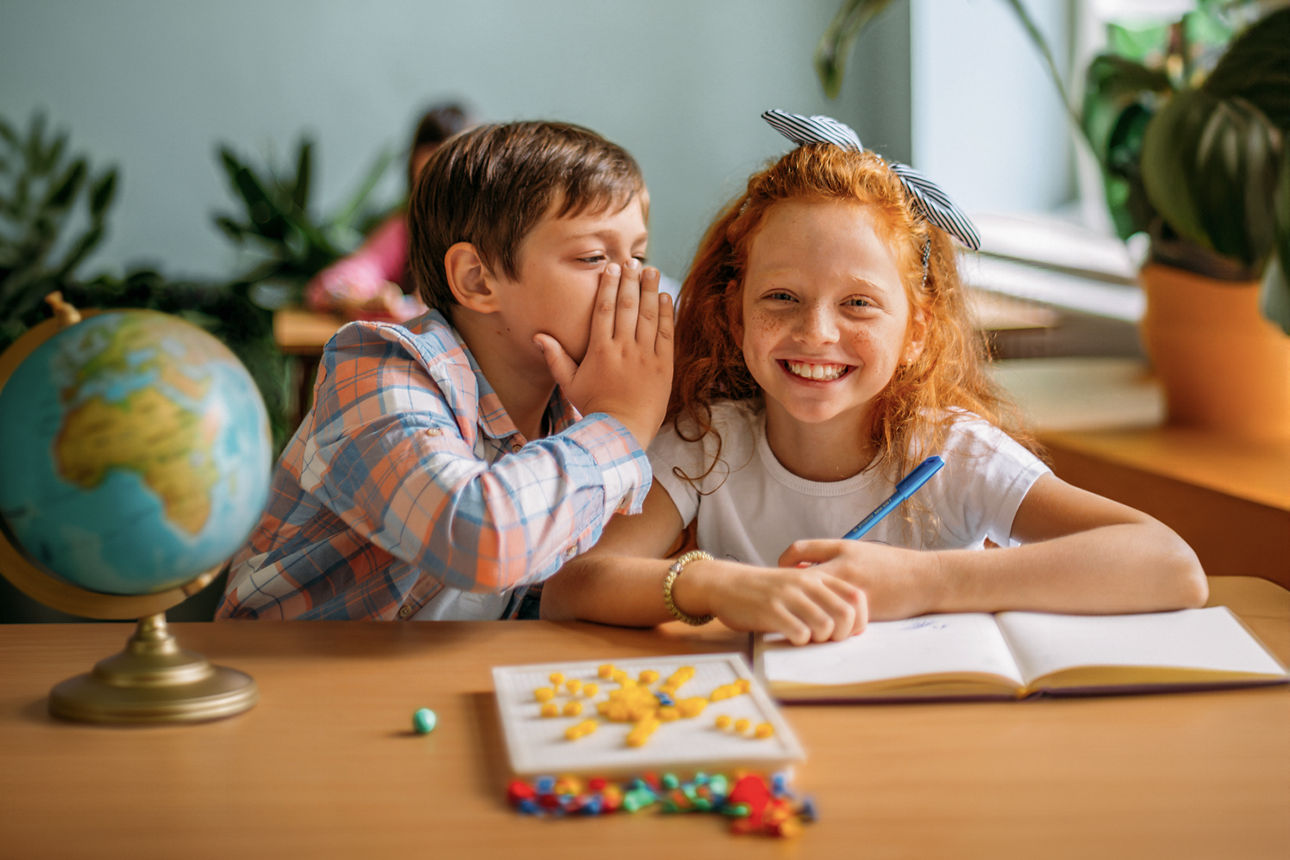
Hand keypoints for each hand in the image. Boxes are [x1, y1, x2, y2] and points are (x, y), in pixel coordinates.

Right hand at [534, 260, 672, 447]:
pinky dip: (666, 313)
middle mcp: (623, 349)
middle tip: (632, 261)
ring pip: (648, 315)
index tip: (611, 268)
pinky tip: (665, 296)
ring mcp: (645, 356)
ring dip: (650, 290)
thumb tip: (538, 336)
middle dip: (630, 281)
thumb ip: (556, 357)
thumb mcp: (570, 384)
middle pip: (628, 306)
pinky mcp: (663, 366)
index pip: (604, 309)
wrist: (622, 430)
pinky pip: (666, 334)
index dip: (609, 286)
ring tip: (651, 270)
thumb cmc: (594, 407)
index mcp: (600, 350)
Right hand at [676, 558, 867, 645]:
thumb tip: (850, 625)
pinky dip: (800, 641)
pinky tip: (790, 637)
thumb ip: (821, 597)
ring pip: (825, 626)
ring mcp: (788, 596)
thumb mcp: (797, 585)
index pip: (856, 597)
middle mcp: (806, 583)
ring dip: (820, 640)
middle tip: (826, 639)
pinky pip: (800, 633)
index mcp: (817, 576)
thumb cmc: (765, 590)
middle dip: (841, 634)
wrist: (726, 583)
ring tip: (807, 638)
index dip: (859, 620)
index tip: (846, 632)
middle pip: (845, 614)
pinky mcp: (771, 610)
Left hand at [779, 540, 940, 620]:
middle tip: (778, 597)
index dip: (784, 559)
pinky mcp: (861, 612)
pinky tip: (815, 628)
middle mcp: (842, 567)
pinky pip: (832, 621)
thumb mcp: (859, 552)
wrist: (926, 579)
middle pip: (798, 578)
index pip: (799, 549)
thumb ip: (833, 556)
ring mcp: (850, 590)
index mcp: (841, 549)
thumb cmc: (892, 565)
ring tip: (791, 616)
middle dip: (785, 589)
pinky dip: (820, 624)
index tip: (781, 569)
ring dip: (800, 611)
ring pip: (813, 604)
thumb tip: (804, 566)